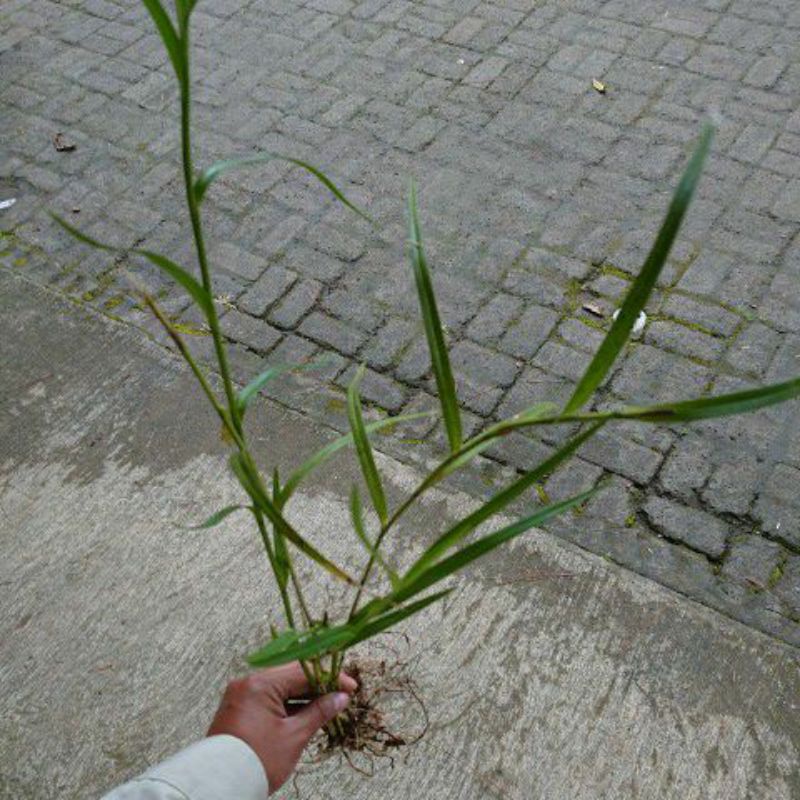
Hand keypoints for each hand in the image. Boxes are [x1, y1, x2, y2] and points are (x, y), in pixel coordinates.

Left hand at [207, 663, 355, 792]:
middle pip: (290, 675)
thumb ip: (319, 712)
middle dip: (317, 685)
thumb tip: (340, 698)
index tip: (350, 687)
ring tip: (326, 707)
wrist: (220, 787)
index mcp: (259, 684)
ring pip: (280, 686)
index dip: (330, 678)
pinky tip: (305, 713)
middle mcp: (247, 683)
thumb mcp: (293, 737)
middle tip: (340, 695)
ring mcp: (241, 695)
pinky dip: (287, 704)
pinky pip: (268, 698)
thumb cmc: (256, 762)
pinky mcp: (239, 709)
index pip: (303, 671)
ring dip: (303, 695)